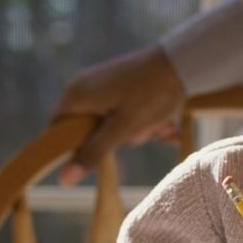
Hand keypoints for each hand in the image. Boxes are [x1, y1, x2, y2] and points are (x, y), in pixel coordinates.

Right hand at [53, 45, 186, 184]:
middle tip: (142, 130)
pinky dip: (147, 120)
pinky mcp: (124, 84)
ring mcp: (105, 84)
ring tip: (160, 123)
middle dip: (120, 138)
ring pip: (114, 123)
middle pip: (90, 130)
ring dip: (139, 130)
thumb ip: (93, 153)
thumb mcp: (123, 129)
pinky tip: (169, 126)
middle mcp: (85, 87)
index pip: (57, 132)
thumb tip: (62, 180)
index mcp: (75, 96)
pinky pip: (128, 111)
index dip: (76, 149)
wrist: (185, 63)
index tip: (102, 154)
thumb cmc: (151, 95)